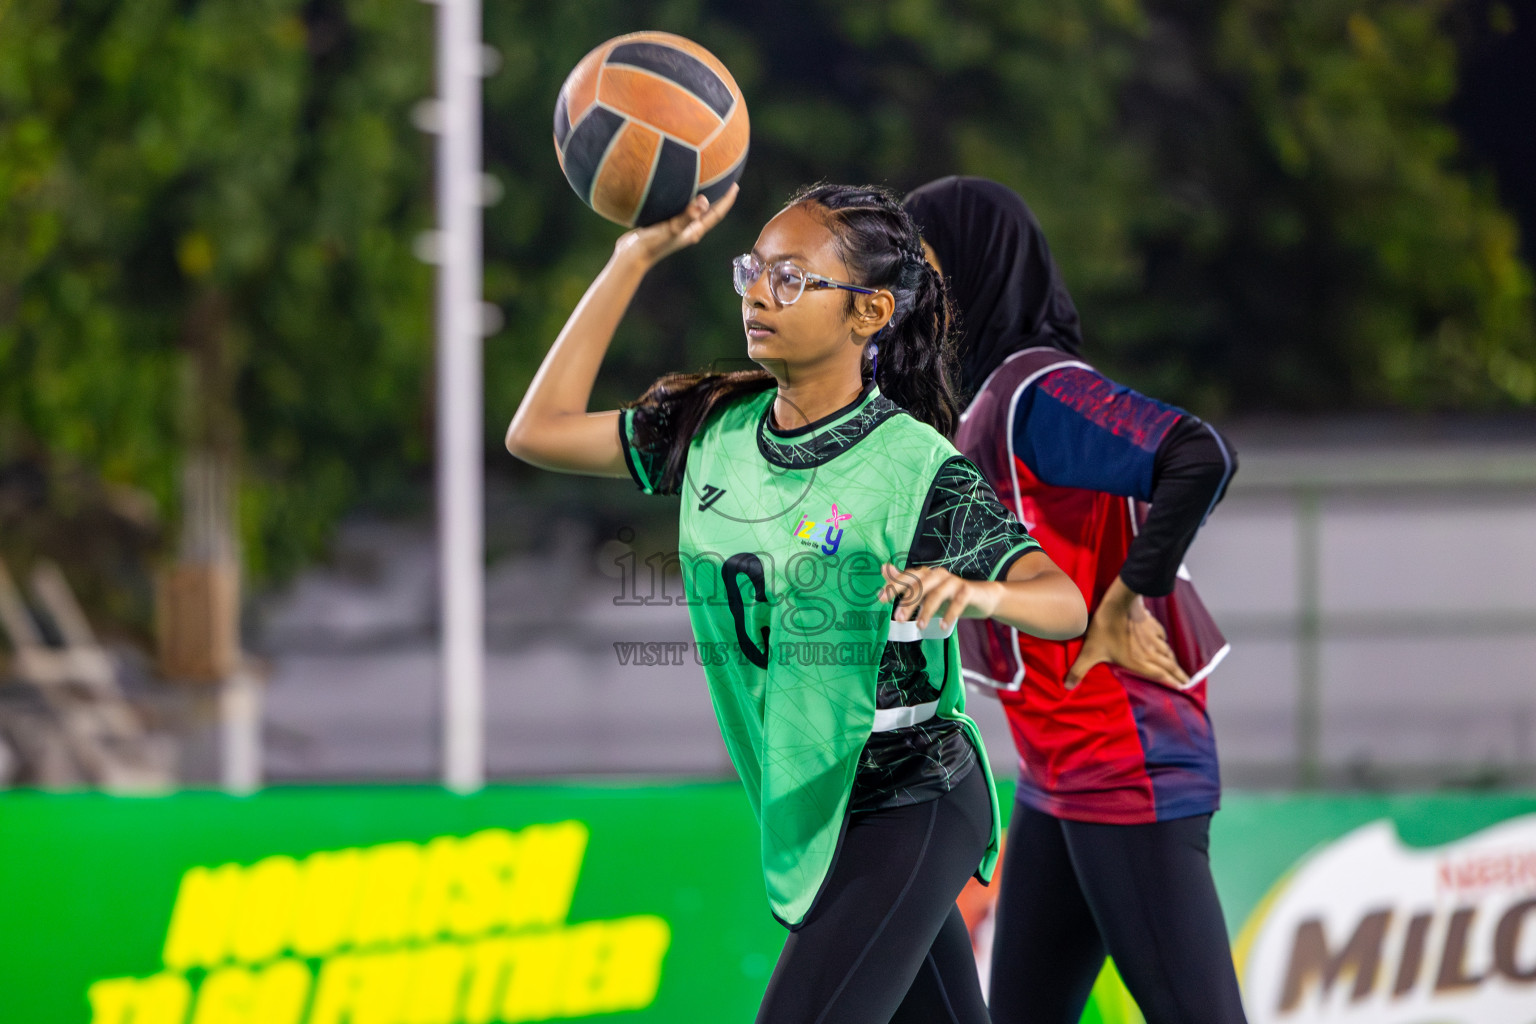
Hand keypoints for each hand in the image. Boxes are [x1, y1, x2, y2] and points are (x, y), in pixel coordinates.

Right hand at [615, 184, 738, 265]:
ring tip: (706, 181)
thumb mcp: (671, 228)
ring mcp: (677, 227)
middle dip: (718, 197)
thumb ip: (687, 216)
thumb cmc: (652, 244)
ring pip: (695, 209)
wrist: (631, 255)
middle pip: (709, 211)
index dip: (727, 200)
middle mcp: (689, 229)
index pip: (716, 214)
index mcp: (694, 231)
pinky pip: (680, 208)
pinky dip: (685, 198)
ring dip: (702, 197)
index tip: (735, 186)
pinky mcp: (665, 223)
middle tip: (724, 179)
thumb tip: (704, 201)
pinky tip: (680, 188)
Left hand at [878, 564, 999, 631]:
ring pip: (937, 593)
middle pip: (920, 585)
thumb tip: (884, 567)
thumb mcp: (925, 592)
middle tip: (898, 618)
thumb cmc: (949, 595)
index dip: (893, 586)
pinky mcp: (967, 590)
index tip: (880, 599)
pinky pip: (957, 601)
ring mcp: (953, 581)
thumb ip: (905, 582)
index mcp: (926, 574)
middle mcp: (938, 574)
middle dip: (908, 602)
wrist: (982, 597)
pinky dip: (950, 614)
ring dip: (927, 610)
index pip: (907, 577)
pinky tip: (944, 625)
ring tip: (920, 626)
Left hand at [1064, 576, 1188, 690]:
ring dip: (1174, 661)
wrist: (1119, 601)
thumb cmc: (1106, 627)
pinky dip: (1166, 644)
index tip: (1184, 688)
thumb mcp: (1090, 651)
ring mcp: (1153, 637)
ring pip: (1168, 652)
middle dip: (1179, 675)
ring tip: (1180, 668)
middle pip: (1169, 666)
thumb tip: (1067, 686)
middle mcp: (1150, 652)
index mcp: (1139, 662)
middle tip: (1187, 682)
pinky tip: (1165, 644)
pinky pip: (1163, 637)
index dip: (1172, 682)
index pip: (1160, 676)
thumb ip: (1079, 670)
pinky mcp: (1151, 624)